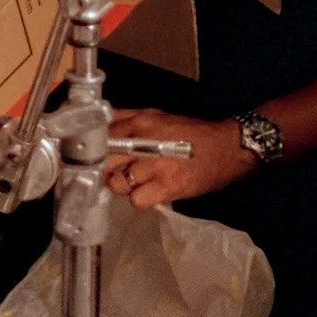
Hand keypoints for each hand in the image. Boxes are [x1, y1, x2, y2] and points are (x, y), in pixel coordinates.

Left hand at [104, 110, 257, 208]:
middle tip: (112, 173)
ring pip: (118, 184)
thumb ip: (125, 117)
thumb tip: (97, 121)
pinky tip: (150, 192)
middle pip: (105, 161)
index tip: (88, 158)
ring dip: (124, 186)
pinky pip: (138, 201)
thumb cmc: (190, 132)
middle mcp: (144, 143)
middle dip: (105, 169)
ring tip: (138, 182)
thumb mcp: (156, 116)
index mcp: (139, 122)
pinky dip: (141, 199)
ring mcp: (156, 166)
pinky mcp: (168, 187)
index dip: (91, 150)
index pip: (101, 137)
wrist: (227, 148)